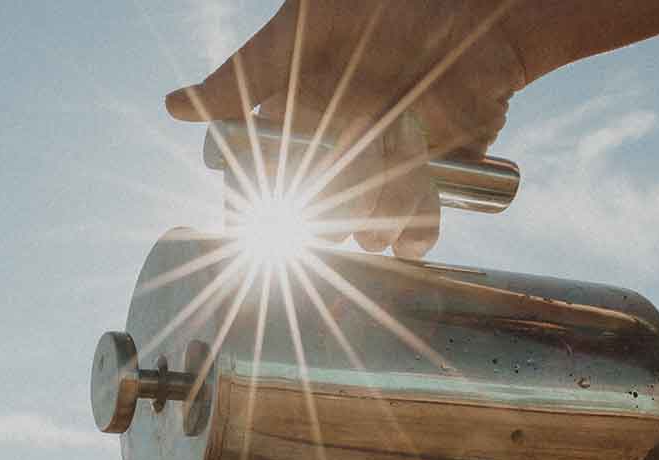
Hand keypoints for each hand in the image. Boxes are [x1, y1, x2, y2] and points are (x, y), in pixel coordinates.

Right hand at [166, 0, 525, 257]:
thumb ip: (245, 71)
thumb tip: (175, 107)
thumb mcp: (307, 25)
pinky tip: (421, 196)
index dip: (252, 204)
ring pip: (359, 232)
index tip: (251, 210)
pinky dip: (416, 231)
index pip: (259, 188)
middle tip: (347, 155)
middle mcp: (335, 160)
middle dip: (327, 199)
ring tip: (398, 147)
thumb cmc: (388, 9)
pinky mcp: (429, 191)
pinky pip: (411, 238)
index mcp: (299, 127)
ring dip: (375, 210)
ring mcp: (381, 180)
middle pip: (310, 218)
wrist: (482, 17)